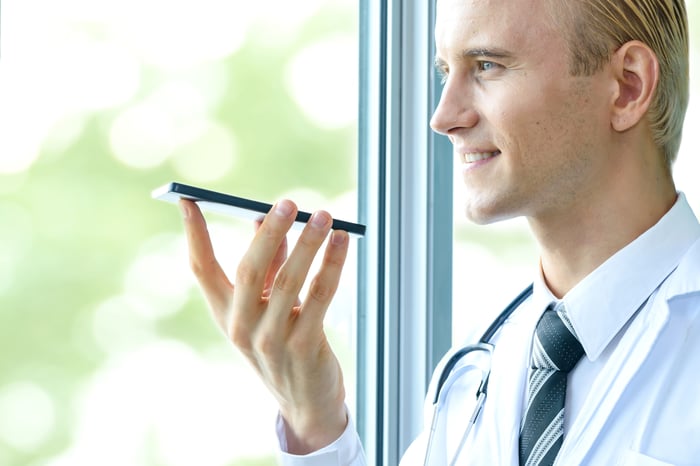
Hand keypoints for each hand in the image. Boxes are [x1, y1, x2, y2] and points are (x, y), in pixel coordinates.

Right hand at [179, 198, 349, 453]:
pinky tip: (342, 242)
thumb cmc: (284, 344)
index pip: (200, 268)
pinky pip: (319, 298)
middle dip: (269, 233)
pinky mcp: (303, 347)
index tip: (187, 198)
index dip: (193, 234)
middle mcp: (241, 326)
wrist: (306, 403)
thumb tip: (267, 219)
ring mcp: (270, 339)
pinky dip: (332, 266)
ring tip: (324, 216)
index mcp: (225, 313)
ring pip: (289, 281)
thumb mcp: (266, 308)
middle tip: (289, 203)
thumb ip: (268, 265)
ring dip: (308, 244)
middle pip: (249, 270)